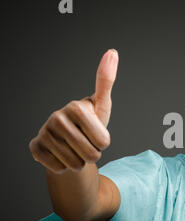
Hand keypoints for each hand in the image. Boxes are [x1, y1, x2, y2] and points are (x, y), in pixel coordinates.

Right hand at [29, 49, 118, 173]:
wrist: (67, 141)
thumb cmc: (89, 123)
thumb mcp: (102, 106)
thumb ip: (107, 82)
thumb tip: (112, 51)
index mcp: (76, 107)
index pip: (104, 142)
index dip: (104, 143)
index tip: (97, 134)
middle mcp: (56, 118)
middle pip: (91, 154)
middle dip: (93, 154)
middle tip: (86, 144)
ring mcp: (44, 133)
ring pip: (76, 165)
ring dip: (80, 162)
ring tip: (75, 149)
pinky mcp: (35, 148)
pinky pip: (60, 169)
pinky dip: (65, 167)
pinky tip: (61, 155)